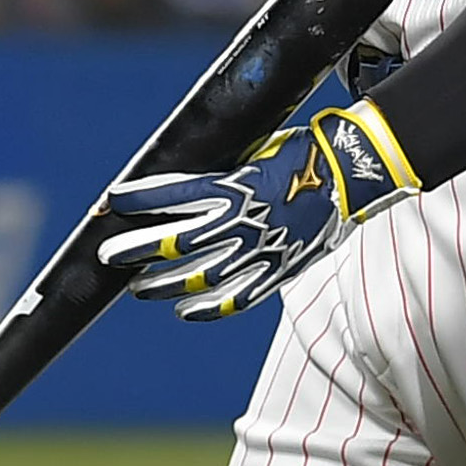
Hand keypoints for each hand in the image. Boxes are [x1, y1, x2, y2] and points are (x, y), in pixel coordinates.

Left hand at [97, 106, 406, 320]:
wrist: (355, 172)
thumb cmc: (305, 154)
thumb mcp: (257, 153)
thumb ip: (225, 174)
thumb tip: (191, 182)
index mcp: (235, 185)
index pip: (172, 195)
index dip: (138, 198)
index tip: (113, 200)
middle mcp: (241, 220)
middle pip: (175, 242)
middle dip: (137, 250)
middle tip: (110, 255)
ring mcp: (260, 249)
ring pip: (200, 276)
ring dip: (164, 284)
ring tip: (140, 288)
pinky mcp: (278, 270)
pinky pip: (237, 298)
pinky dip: (208, 308)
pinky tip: (185, 312)